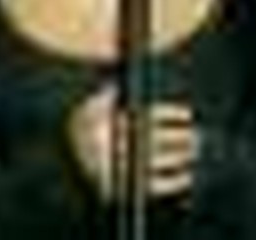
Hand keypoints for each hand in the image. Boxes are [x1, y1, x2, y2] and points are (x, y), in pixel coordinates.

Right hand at [67, 83, 198, 200]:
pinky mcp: (117, 189)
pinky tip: (186, 175)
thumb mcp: (94, 102)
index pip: (150, 116)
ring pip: (157, 161)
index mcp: (111, 122)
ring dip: (181, 156)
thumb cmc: (83, 126)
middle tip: (197, 136)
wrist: (58, 158)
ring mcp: (116, 167)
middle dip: (181, 137)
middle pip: (157, 139)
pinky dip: (172, 182)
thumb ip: (114, 90)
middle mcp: (114, 144)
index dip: (173, 115)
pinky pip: (151, 186)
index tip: (188, 115)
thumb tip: (133, 65)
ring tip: (195, 150)